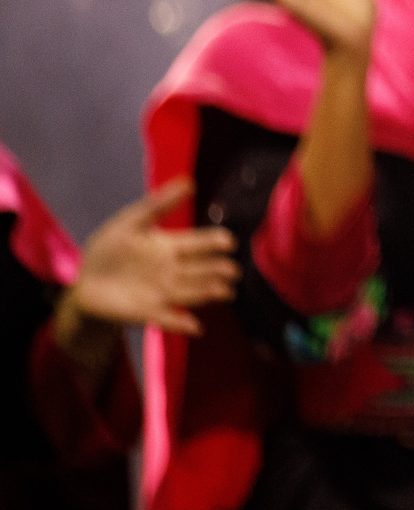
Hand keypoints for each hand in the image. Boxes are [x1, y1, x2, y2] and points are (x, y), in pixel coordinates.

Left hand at [65, 179, 237, 338]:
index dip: (214, 242)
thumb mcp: (130, 222)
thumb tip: (190, 182)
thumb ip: (158, 205)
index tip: (228, 242)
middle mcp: (172, 270)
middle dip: (218, 271)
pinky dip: (181, 324)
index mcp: (170, 246)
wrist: (85, 283)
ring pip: (192, 292)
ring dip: (208, 293)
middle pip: (201, 270)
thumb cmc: (108, 249)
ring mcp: (162, 292)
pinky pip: (168, 318)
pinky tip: (195, 327)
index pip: (199, 243)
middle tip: (232, 271)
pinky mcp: (148, 313)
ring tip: (225, 292)